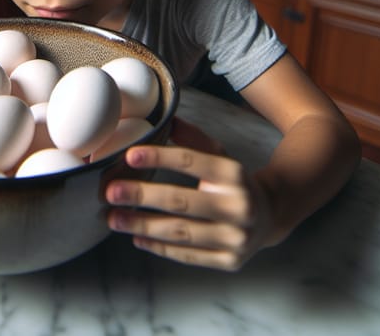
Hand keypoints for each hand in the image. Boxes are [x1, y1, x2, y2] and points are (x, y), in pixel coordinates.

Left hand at [104, 139, 273, 270]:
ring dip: (142, 225)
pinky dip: (159, 247)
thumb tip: (165, 119)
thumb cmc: (234, 182)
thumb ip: (193, 138)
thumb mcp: (220, 155)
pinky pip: (187, 255)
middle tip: (111, 191)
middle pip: (182, 201)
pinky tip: (136, 238)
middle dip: (142, 196)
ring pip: (181, 232)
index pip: (192, 162)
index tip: (130, 155)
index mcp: (234, 174)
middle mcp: (238, 206)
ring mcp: (235, 238)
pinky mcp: (228, 261)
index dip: (160, 158)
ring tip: (113, 218)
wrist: (269, 218)